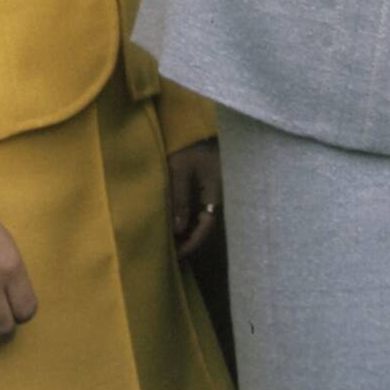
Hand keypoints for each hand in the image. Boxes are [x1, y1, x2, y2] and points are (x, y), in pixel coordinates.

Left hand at [168, 140, 221, 259]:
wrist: (198, 131)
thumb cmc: (191, 148)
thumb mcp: (181, 169)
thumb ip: (180, 197)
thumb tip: (177, 229)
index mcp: (215, 193)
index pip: (206, 225)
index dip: (192, 242)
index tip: (177, 256)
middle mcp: (218, 197)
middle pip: (206, 227)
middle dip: (190, 243)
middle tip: (172, 258)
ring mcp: (214, 195)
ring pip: (203, 221)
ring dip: (189, 234)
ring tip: (171, 247)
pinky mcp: (208, 192)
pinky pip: (200, 212)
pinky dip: (189, 223)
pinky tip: (176, 229)